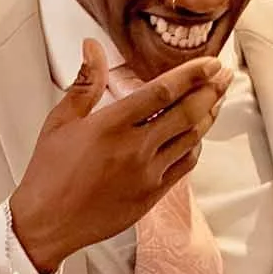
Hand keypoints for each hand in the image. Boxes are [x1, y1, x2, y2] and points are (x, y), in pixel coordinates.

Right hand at [8, 38, 232, 273]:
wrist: (47, 223)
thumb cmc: (49, 174)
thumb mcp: (60, 121)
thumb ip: (84, 83)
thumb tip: (92, 49)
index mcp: (111, 125)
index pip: (163, 91)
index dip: (193, 74)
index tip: (211, 63)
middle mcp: (134, 149)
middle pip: (187, 112)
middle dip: (212, 90)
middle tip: (225, 75)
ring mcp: (147, 174)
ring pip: (191, 138)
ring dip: (208, 115)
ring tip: (217, 99)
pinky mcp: (152, 195)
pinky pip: (185, 165)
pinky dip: (195, 145)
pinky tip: (196, 134)